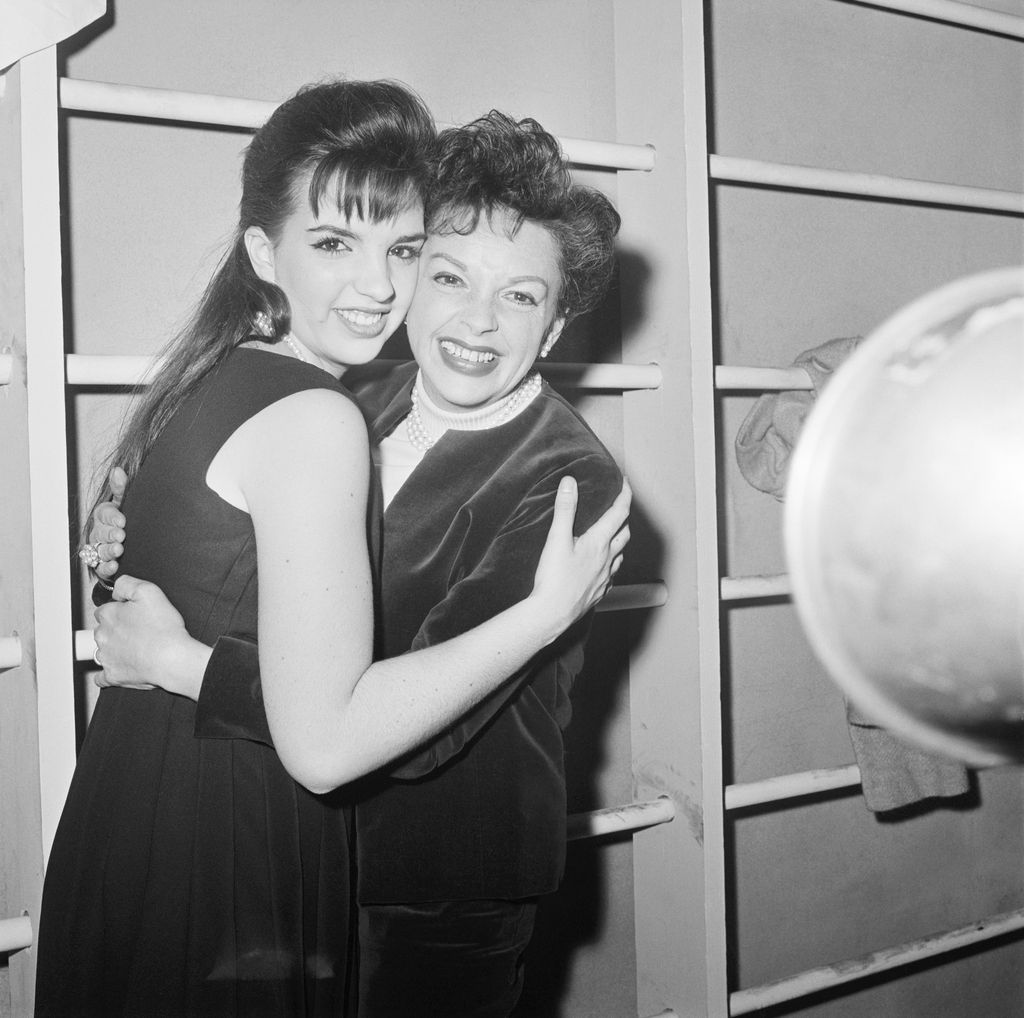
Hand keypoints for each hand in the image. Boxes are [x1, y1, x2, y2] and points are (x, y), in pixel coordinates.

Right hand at [85, 466, 127, 581]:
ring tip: (119, 550)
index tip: (122, 520)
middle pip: (100, 532)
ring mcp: (100, 549)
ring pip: (99, 550)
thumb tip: (118, 471)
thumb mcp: (128, 502)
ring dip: (108, 550)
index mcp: (105, 515)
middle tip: (121, 536)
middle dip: (110, 534)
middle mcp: (99, 532)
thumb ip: (122, 489)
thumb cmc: (130, 520)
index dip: (112, 517)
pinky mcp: (103, 565)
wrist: (139, 546)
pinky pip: (101, 568)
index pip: (103, 513)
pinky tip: (114, 566)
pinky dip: (106, 567)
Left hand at [93, 575, 209, 698]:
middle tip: (136, 631)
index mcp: (109, 615)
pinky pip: (102, 677)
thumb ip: (126, 583)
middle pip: (102, 630)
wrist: (172, 658)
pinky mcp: (113, 675)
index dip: (119, 611)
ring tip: (134, 649)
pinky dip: (109, 673)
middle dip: (115, 630)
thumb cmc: (163, 628)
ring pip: (102, 651)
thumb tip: (116, 588)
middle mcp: (103, 636)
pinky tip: (121, 668)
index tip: (131, 615)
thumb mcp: (149, 591)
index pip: (104, 610)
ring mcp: (106, 657)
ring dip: (114, 650)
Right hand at [529, 476, 630, 639]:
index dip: (625, 494)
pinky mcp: (599, 592)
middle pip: (624, 533)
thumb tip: (570, 482)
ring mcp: (605, 577)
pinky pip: (612, 575)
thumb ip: (565, 509)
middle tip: (617, 507)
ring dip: (619, 541)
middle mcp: (607, 559)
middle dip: (624, 517)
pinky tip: (602, 567)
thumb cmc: (554, 579)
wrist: (552, 613)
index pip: (619, 512)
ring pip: (620, 554)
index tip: (625, 483)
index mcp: (599, 542)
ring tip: (612, 535)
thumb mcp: (556, 538)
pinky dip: (611, 565)